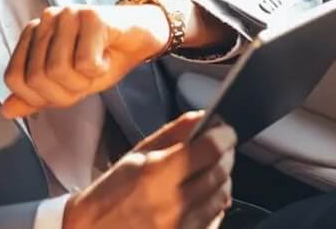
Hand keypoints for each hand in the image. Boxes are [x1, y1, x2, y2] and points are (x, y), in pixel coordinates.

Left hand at [1, 5, 170, 118]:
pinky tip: (107, 56)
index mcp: (33, 34)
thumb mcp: (68, 84)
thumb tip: (6, 110)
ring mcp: (67, 14)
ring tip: (97, 65)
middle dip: (66, 91)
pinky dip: (100, 70)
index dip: (40, 97)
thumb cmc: (104, 57)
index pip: (15, 78)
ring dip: (84, 81)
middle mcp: (46, 19)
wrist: (141, 37)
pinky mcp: (92, 16)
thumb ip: (37, 96)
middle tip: (86, 78)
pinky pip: (85, 62)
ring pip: (58, 70)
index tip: (66, 90)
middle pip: (37, 77)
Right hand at [63, 111, 236, 228]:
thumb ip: (172, 134)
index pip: (209, 149)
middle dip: (225, 155)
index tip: (226, 130)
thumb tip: (203, 117)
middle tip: (220, 147)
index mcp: (156, 174)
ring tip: (211, 171)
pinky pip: (215, 222)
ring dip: (222, 180)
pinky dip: (215, 205)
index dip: (224, 136)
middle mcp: (172, 203)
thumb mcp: (135, 156)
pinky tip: (203, 197)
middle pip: (220, 173)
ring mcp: (180, 227)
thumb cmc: (108, 195)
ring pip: (222, 197)